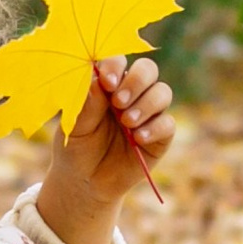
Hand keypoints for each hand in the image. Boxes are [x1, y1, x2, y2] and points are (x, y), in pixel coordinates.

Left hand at [34, 58, 176, 243]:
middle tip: (119, 101)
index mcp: (108, 84)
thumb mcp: (75, 127)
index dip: (115, 66)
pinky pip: (168, 124)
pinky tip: (138, 138)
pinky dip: (155, 128)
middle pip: (148, 70)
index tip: (105, 82)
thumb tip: (97, 80)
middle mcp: (132, 93)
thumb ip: (87, 104)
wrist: (85, 182)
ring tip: (127, 122)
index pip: (118, 61)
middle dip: (136, 81)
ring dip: (146, 104)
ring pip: (162, 92)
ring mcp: (148, 113)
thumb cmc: (77, 148)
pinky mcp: (160, 136)